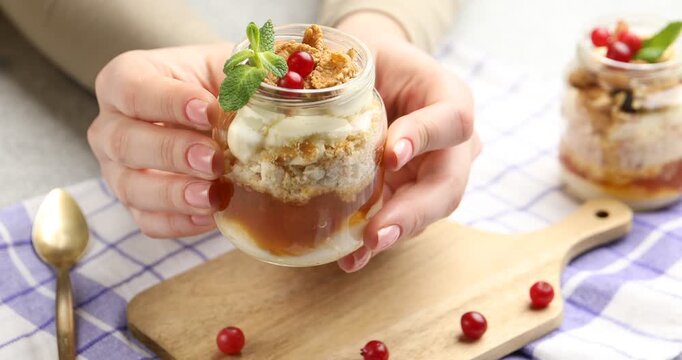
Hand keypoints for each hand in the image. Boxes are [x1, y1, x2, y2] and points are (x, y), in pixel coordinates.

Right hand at [88, 45, 231, 237]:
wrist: (223, 115)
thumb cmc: (218, 83)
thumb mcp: (230, 68)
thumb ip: (243, 76)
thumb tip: (270, 90)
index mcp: (125, 79)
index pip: (131, 88)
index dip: (168, 102)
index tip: (209, 112)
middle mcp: (112, 126)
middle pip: (124, 142)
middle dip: (172, 152)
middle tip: (214, 159)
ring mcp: (119, 169)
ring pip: (131, 187)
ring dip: (174, 194)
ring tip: (213, 196)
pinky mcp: (138, 204)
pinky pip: (148, 221)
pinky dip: (179, 222)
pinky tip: (211, 217)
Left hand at [336, 13, 479, 271]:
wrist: (380, 77)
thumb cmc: (371, 62)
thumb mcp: (364, 57)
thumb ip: (348, 78)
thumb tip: (287, 95)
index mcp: (448, 99)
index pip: (451, 120)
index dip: (424, 138)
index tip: (390, 155)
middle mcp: (453, 144)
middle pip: (448, 184)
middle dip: (413, 212)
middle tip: (377, 233)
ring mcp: (436, 173)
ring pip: (429, 211)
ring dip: (394, 233)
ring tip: (360, 252)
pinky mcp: (413, 194)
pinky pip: (401, 220)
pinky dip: (376, 240)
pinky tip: (351, 258)